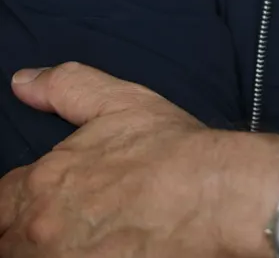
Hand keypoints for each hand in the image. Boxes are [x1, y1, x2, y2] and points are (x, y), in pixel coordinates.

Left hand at [0, 63, 278, 256]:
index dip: (16, 203)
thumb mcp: (118, 102)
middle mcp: (42, 231)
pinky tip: (100, 250)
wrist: (213, 195)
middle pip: (10, 243)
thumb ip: (65, 88)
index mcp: (41, 184)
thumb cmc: (168, 148)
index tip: (36, 204)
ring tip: (77, 241)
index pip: (1, 202)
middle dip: (25, 234)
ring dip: (45, 252)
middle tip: (60, 227)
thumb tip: (23, 82)